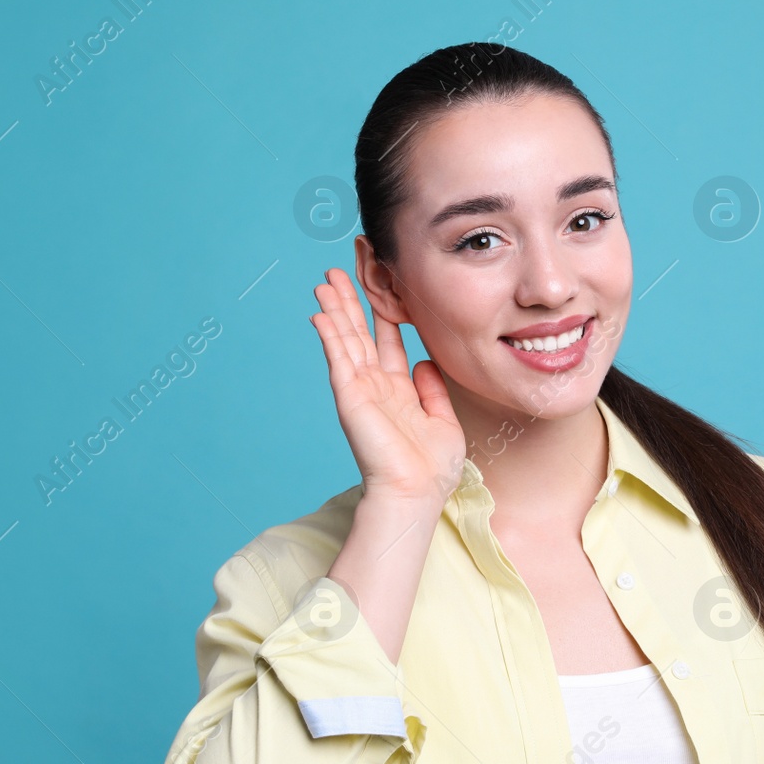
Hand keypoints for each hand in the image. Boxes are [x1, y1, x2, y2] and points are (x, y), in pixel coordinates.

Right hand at [309, 268, 466, 506]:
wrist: (417, 492)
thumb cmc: (432, 468)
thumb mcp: (443, 421)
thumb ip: (433, 389)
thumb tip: (423, 362)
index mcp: (399, 391)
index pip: (388, 342)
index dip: (383, 313)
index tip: (381, 285)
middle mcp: (376, 386)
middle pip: (361, 334)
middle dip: (352, 302)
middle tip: (341, 271)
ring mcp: (360, 390)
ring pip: (345, 340)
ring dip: (335, 310)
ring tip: (325, 281)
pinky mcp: (350, 396)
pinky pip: (339, 359)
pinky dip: (329, 335)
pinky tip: (321, 314)